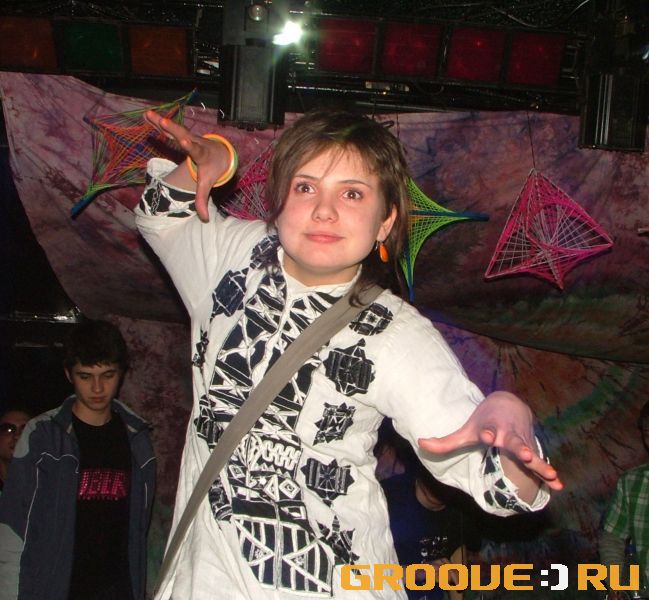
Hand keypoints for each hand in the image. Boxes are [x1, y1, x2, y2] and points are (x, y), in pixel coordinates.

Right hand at [144, 110, 231, 221]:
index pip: (196, 151)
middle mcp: (195, 142)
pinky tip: (146, 115)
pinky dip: (158, 122)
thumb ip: (203, 200)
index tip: (185, 141)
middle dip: (173, 129)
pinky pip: (169, 128)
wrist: (220, 154)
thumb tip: (205, 219)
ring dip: (161, 121)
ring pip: (175, 128)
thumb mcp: (208, 185)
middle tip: (164, 121)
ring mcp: (188, 136)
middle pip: (184, 134)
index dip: (191, 147)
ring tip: (148, 113)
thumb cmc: (212, 170)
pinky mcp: (181, 134)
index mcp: (202, 155)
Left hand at [417, 391, 562, 491]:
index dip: (488, 433)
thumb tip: (420, 444)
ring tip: (549, 474)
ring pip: (532, 453)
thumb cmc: (484, 422)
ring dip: (540, 463)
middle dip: (519, 447)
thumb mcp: (465, 431)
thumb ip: (444, 441)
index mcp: (491, 428)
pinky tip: (559, 485)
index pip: (488, 430)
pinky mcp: (531, 450)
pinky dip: (549, 473)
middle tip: (524, 454)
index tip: (488, 436)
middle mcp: (508, 434)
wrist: (509, 405)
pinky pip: (541, 463)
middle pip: (514, 441)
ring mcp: (522, 442)